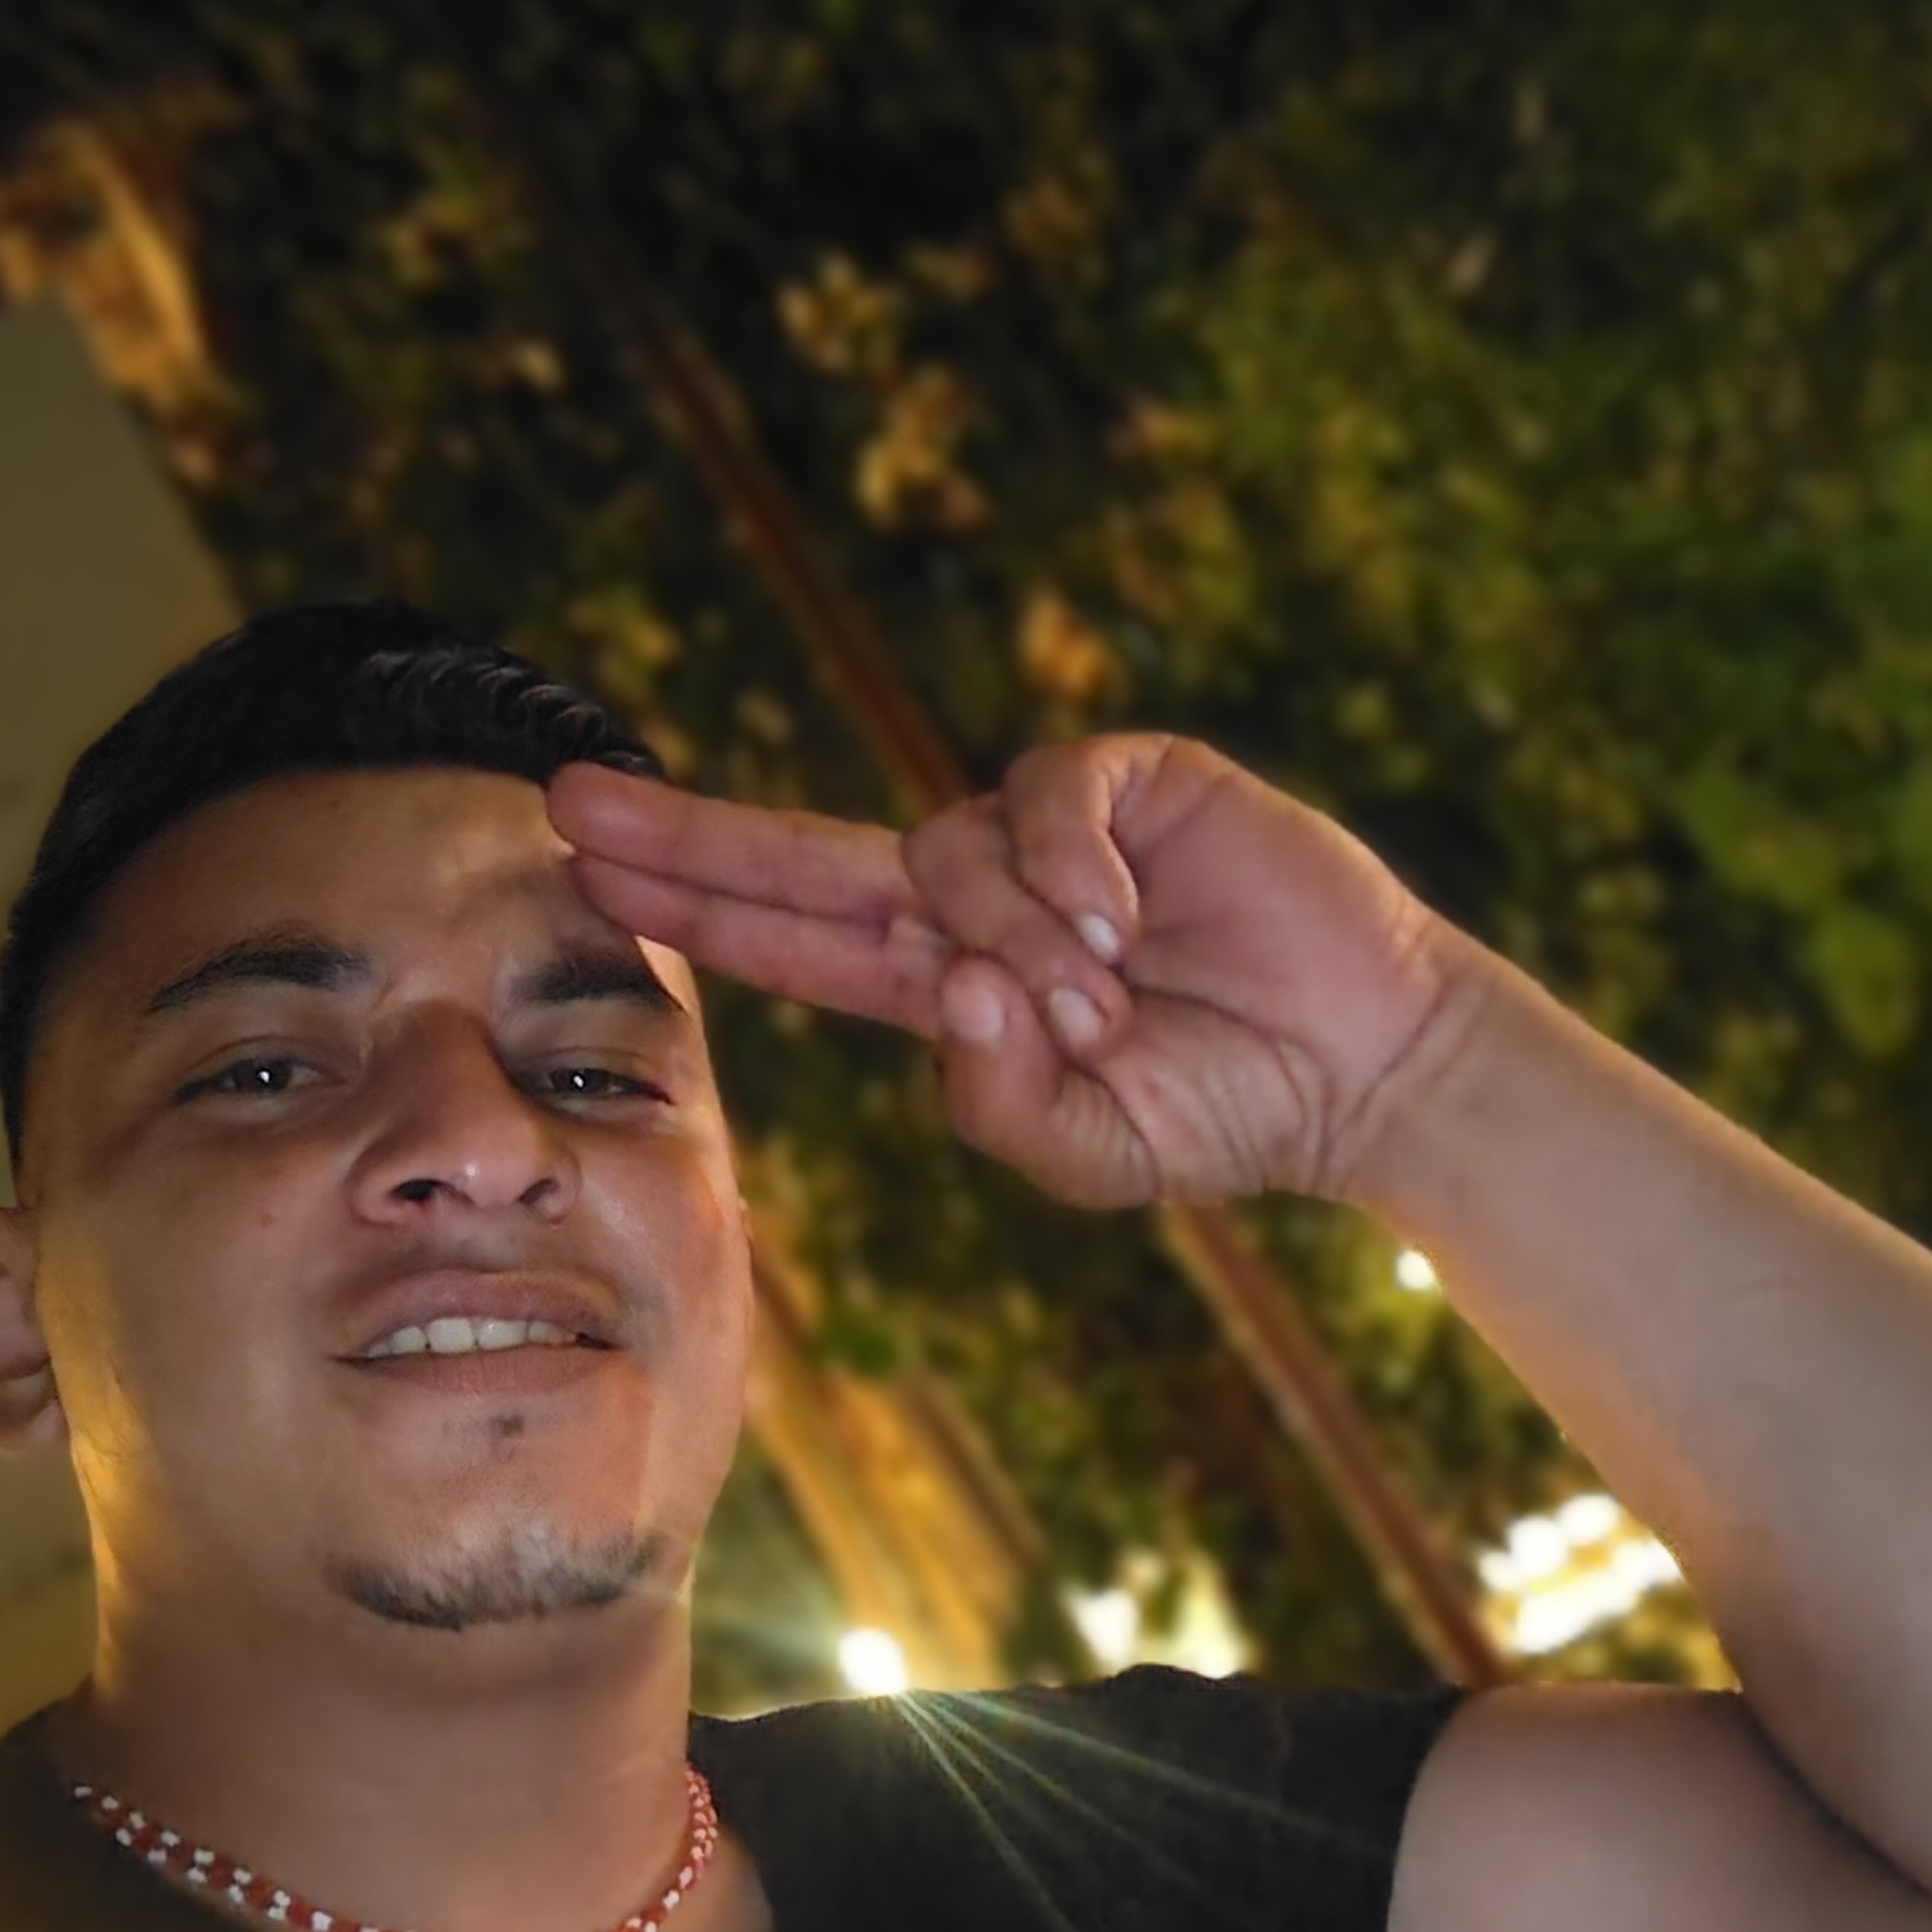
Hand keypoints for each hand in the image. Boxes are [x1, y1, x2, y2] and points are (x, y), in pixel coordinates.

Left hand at [546, 733, 1464, 1208]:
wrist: (1363, 1066)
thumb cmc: (1225, 1112)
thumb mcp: (1092, 1152)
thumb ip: (997, 1104)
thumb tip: (952, 987)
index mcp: (950, 983)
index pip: (794, 935)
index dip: (694, 900)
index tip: (581, 868)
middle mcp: (979, 894)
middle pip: (805, 853)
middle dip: (688, 833)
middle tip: (568, 804)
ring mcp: (1052, 832)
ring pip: (948, 850)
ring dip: (1014, 938)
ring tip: (1109, 1001)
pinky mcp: (1132, 780)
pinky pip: (1044, 795)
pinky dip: (1066, 867)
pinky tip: (1122, 927)